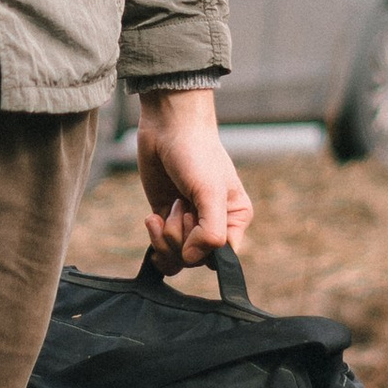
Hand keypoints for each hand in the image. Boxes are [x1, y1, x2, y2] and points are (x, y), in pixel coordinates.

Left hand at [136, 86, 252, 264]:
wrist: (168, 128)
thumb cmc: (197, 153)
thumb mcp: (211, 192)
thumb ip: (211, 232)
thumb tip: (191, 258)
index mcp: (235, 219)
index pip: (223, 258)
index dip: (204, 247)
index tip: (195, 218)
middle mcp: (215, 224)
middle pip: (196, 259)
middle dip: (182, 236)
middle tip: (182, 204)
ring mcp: (189, 223)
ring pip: (177, 258)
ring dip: (167, 237)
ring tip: (170, 206)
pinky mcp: (168, 219)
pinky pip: (162, 248)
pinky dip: (155, 239)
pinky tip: (152, 219)